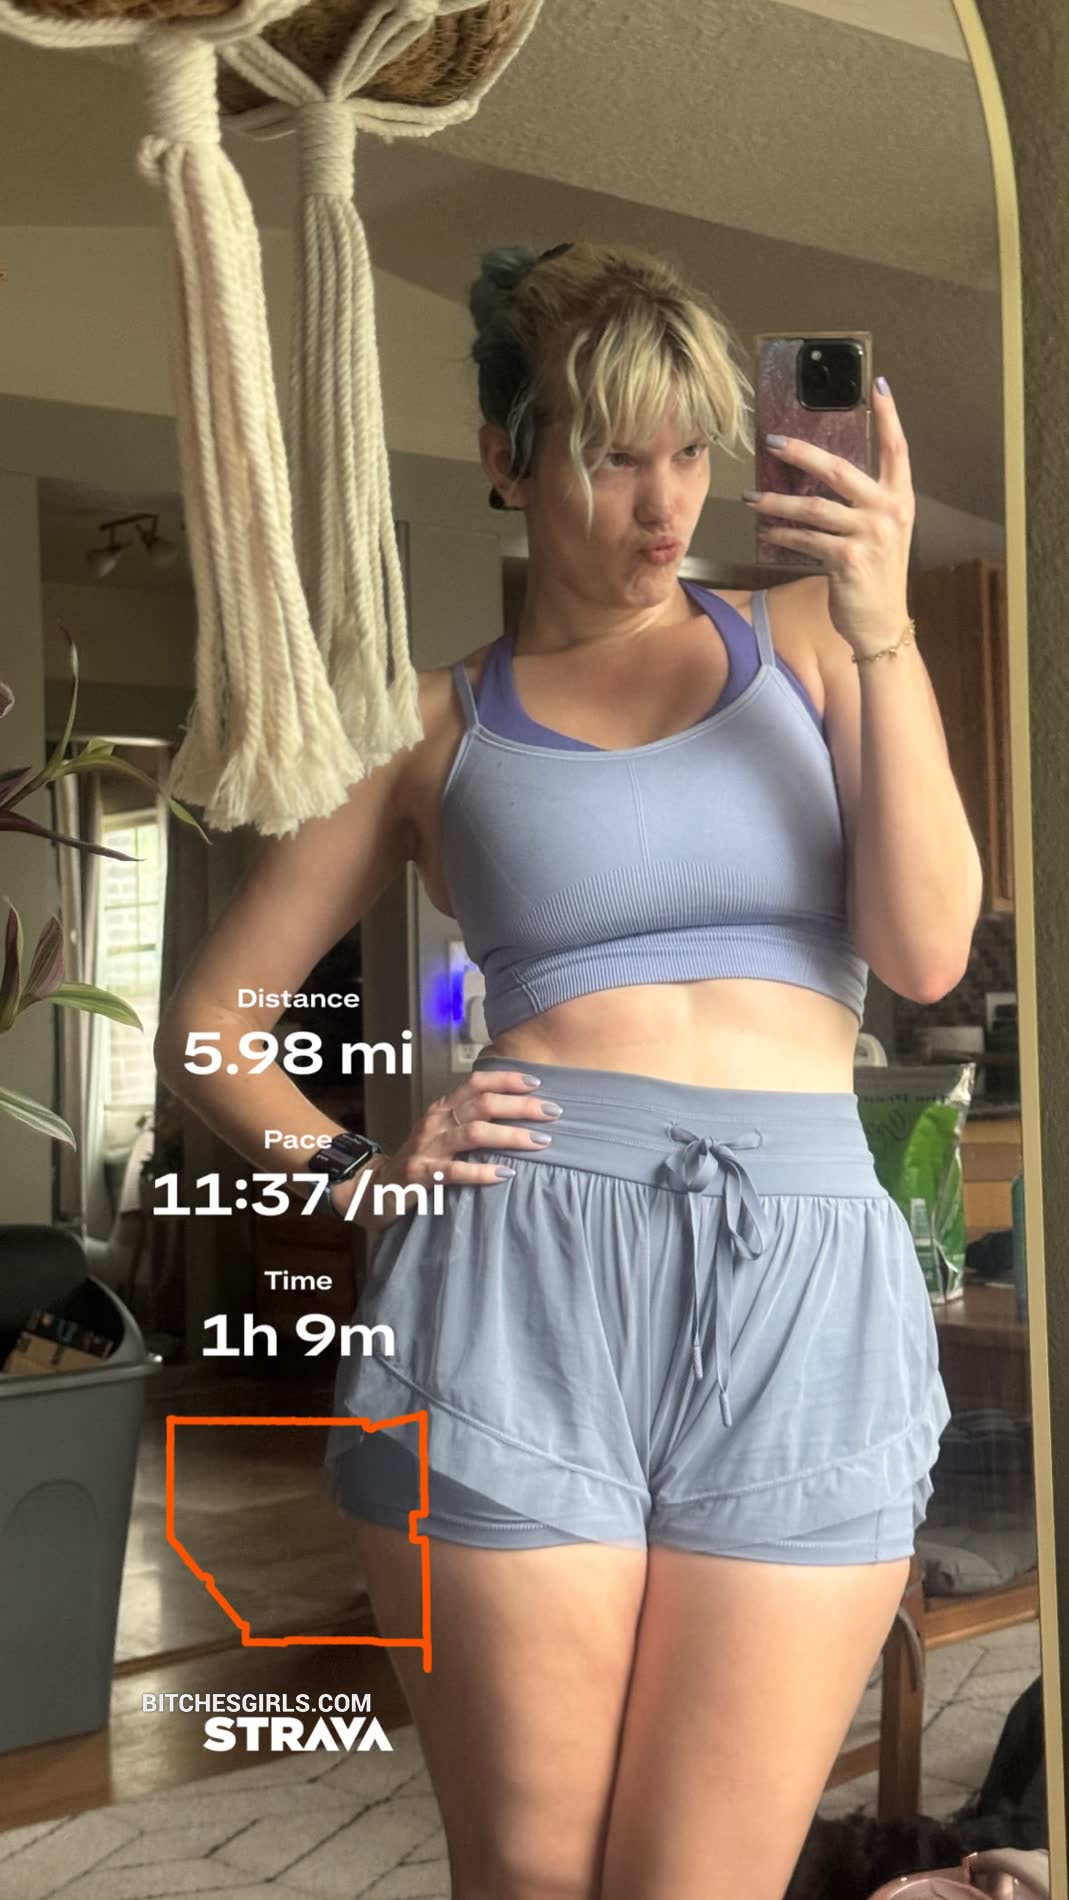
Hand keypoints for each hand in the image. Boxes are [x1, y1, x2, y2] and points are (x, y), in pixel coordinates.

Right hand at [335, 1070, 559, 1231]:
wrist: (378, 1187)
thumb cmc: (420, 1159)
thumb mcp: (442, 1132)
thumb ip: (470, 1120)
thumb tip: (516, 1112)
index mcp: (443, 1108)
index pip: (476, 1082)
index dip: (507, 1080)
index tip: (537, 1083)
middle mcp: (436, 1122)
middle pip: (483, 1104)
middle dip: (521, 1107)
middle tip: (552, 1113)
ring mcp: (428, 1147)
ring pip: (474, 1132)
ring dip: (511, 1135)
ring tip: (540, 1141)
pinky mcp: (421, 1174)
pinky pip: (455, 1171)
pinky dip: (482, 1172)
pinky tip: (506, 1174)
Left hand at [744, 378, 914, 655]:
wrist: (882, 623)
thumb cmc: (876, 576)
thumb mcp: (881, 533)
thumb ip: (863, 504)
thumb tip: (821, 477)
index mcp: (900, 499)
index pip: (897, 448)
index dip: (888, 417)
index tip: (877, 386)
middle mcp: (888, 512)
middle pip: (839, 469)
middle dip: (801, 453)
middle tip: (771, 442)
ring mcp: (869, 535)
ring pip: (812, 507)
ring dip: (776, 502)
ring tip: (751, 498)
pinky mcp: (848, 559)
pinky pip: (806, 539)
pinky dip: (782, 535)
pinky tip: (766, 532)